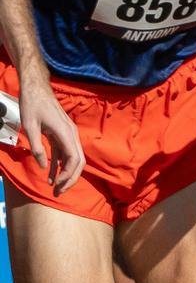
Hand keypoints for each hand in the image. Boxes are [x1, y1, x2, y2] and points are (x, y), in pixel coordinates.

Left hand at [15, 79, 82, 193]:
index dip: (67, 175)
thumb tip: (43, 166)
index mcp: (65, 134)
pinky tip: (51, 175)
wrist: (36, 89)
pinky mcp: (63, 135)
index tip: (56, 184)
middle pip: (79, 162)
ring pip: (74, 159)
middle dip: (70, 179)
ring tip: (55, 188)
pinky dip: (60, 166)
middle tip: (58, 192)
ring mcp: (69, 135)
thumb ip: (37, 147)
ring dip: (66, 174)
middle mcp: (71, 135)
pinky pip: (65, 154)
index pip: (74, 159)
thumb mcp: (29, 127)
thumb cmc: (32, 106)